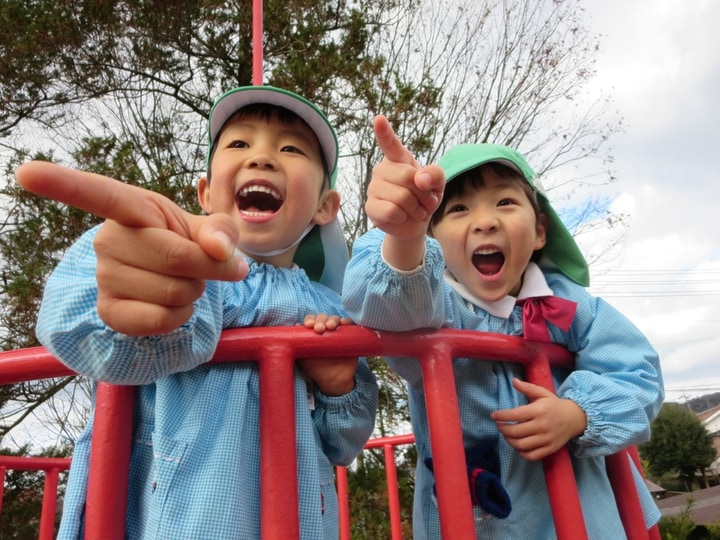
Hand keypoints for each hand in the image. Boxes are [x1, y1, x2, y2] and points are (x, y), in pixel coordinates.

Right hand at [15, 161, 248, 335]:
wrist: (174, 278)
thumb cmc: (186, 242)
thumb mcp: (209, 229)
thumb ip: (221, 231)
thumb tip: (219, 250)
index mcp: (131, 207)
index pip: (98, 194)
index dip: (63, 184)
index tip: (27, 173)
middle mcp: (107, 239)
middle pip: (177, 258)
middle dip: (207, 268)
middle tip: (199, 264)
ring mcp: (104, 277)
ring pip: (175, 293)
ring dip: (195, 292)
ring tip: (179, 281)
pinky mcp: (108, 311)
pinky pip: (161, 321)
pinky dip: (182, 317)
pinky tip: (171, 306)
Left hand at [298, 314, 355, 395]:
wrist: (333, 381)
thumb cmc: (316, 369)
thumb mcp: (303, 358)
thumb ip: (298, 345)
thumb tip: (295, 325)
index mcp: (314, 333)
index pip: (312, 320)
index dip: (310, 319)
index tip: (309, 325)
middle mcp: (326, 330)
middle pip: (323, 317)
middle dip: (320, 320)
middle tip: (319, 329)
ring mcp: (338, 332)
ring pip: (336, 319)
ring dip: (333, 319)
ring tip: (331, 326)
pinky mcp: (350, 336)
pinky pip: (350, 325)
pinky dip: (348, 321)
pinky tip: (345, 323)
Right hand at [367, 115, 444, 240]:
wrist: (416, 224)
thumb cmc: (424, 198)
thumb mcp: (438, 184)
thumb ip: (435, 174)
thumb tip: (420, 179)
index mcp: (398, 159)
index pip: (390, 143)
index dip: (384, 131)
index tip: (379, 119)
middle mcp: (382, 169)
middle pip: (408, 177)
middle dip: (423, 193)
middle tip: (425, 201)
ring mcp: (373, 188)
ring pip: (401, 197)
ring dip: (415, 208)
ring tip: (414, 210)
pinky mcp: (370, 206)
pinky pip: (392, 211)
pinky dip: (403, 217)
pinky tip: (401, 217)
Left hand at [491, 379, 586, 460]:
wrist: (576, 418)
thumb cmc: (555, 405)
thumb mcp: (543, 393)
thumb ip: (528, 388)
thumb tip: (513, 381)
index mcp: (539, 410)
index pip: (515, 415)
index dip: (501, 416)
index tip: (493, 415)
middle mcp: (542, 426)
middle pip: (515, 431)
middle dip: (503, 429)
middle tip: (499, 425)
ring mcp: (546, 439)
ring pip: (521, 445)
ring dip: (509, 440)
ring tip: (506, 434)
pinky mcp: (550, 449)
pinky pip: (532, 455)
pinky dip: (521, 452)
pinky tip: (517, 445)